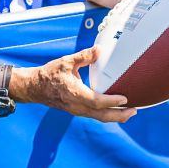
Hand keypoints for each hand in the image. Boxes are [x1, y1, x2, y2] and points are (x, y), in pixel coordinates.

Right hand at [13, 47, 136, 122]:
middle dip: (118, 115)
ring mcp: (76, 110)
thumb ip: (83, 56)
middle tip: (134, 111)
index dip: (111, 101)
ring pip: (98, 118)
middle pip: (101, 115)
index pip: (96, 101)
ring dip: (114, 117)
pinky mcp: (76, 110)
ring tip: (129, 113)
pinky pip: (94, 115)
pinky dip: (106, 114)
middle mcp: (76, 105)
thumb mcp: (66, 62)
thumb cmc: (49, 73)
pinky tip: (114, 110)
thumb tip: (99, 49)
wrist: (34, 87)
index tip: (125, 99)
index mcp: (75, 93)